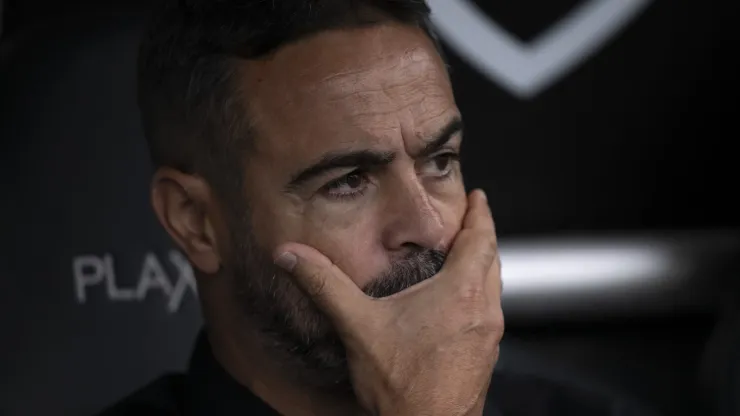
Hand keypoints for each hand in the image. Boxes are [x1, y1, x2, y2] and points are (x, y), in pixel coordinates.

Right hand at [273, 190, 502, 415]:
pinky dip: (479, 294)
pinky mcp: (485, 355)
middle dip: (482, 236)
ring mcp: (488, 336)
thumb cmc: (403, 386)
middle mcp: (484, 311)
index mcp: (461, 293)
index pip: (481, 239)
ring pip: (494, 287)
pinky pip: (489, 311)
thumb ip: (325, 285)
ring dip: (483, 267)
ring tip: (466, 257)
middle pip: (492, 260)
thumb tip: (291, 255)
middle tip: (472, 219)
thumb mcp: (358, 327)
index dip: (479, 214)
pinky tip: (458, 306)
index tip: (478, 198)